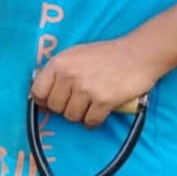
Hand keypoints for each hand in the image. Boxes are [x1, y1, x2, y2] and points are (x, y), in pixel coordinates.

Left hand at [30, 39, 159, 127]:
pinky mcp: (104, 100)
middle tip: (76, 104)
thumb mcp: (75, 54)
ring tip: (88, 107)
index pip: (38, 91)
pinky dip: (93, 122)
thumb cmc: (106, 54)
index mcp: (59, 63)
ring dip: (79, 116)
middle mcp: (69, 76)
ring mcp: (86, 89)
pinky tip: (97, 115)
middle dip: (64, 108)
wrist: (138, 53)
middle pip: (55, 107)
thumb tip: (39, 92)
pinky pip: (90, 121)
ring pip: (71, 117)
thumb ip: (57, 70)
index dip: (42, 101)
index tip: (49, 103)